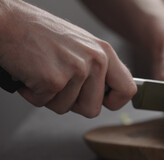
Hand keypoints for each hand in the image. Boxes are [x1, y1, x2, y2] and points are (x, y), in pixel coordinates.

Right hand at [0, 0, 135, 117]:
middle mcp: (95, 60)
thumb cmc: (39, 34)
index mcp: (105, 52)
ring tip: (42, 72)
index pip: (128, 90)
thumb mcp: (81, 46)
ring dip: (50, 98)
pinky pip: (45, 104)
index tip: (102, 101)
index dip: (114, 102)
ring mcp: (76, 70)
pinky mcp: (54, 79)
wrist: (7, 22)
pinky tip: (30, 74)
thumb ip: (98, 68)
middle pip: (93, 109)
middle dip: (72, 104)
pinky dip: (33, 94)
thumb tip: (109, 94)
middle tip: (58, 83)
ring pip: (67, 109)